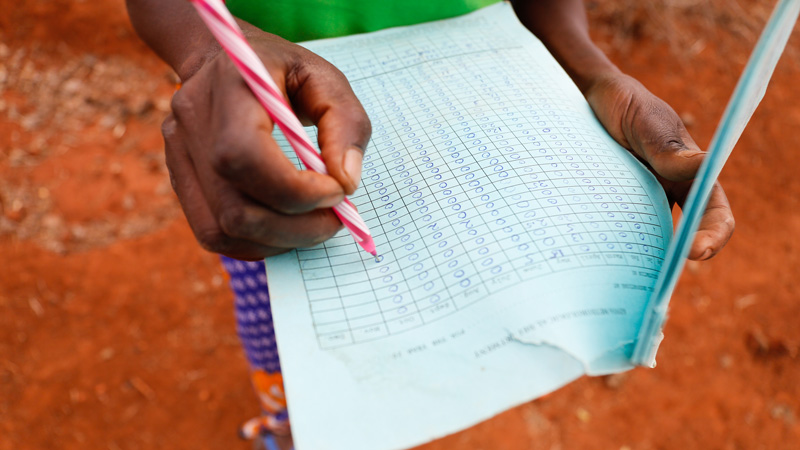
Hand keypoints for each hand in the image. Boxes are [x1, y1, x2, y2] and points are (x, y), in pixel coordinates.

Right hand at [162, 31, 370, 259]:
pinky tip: (285, 227)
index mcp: (229, 88)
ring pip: (222, 231)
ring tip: (314, 224)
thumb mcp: (326, 79)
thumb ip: (346, 124)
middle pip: (234, 208)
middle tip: (336, 219)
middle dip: (297, 228)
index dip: (295, 190)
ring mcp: (179, 156)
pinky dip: (256, 242)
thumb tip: (346, 182)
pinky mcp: (179, 180)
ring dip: (279, 241)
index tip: (337, 191)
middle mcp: (193, 125)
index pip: (245, 156)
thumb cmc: (280, 70)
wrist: (220, 58)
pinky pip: (212, 233)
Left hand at [584, 73, 734, 259]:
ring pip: (649, 239)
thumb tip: (703, 165)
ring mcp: (639, 202)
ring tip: (630, 277)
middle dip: (676, 258)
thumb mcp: (646, 122)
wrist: (589, 100)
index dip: (713, 235)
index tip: (698, 251)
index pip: (713, 211)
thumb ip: (668, 148)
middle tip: (662, 276)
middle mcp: (668, 193)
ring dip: (644, 259)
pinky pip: (618, 232)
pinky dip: (615, 247)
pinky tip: (602, 261)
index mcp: (690, 176)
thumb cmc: (627, 107)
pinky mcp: (611, 206)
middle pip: (683, 234)